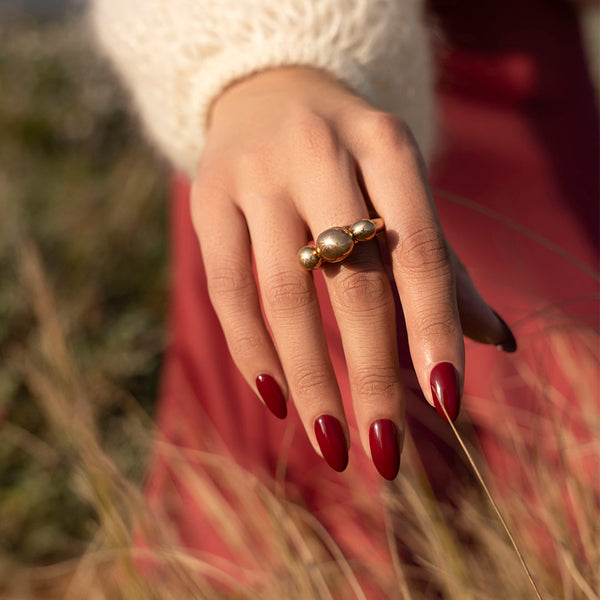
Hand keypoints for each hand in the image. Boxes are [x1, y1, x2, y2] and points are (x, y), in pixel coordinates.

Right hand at [191, 66, 514, 478]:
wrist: (267, 92)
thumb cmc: (349, 158)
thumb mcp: (401, 188)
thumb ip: (444, 264)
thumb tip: (496, 341)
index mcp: (385, 146)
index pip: (420, 251)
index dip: (435, 329)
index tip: (446, 404)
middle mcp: (319, 153)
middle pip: (352, 282)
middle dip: (373, 375)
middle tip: (385, 451)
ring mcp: (255, 174)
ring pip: (282, 296)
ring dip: (309, 380)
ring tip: (332, 443)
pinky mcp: (207, 199)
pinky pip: (228, 290)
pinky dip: (252, 352)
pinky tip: (276, 399)